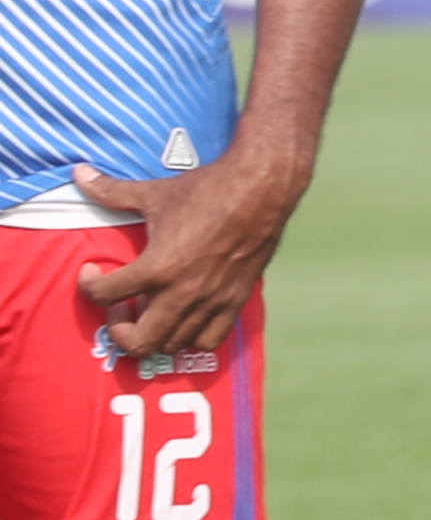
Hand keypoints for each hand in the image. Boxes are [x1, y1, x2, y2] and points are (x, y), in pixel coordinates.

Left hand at [71, 145, 307, 367]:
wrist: (263, 188)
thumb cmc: (207, 189)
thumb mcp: (154, 193)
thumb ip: (112, 190)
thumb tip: (79, 173)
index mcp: (157, 267)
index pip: (104, 296)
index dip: (88, 285)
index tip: (93, 272)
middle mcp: (182, 293)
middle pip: (139, 341)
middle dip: (120, 331)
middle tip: (120, 308)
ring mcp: (211, 301)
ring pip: (172, 345)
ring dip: (154, 335)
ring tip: (150, 313)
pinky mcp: (234, 300)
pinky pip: (208, 340)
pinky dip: (190, 338)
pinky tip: (184, 318)